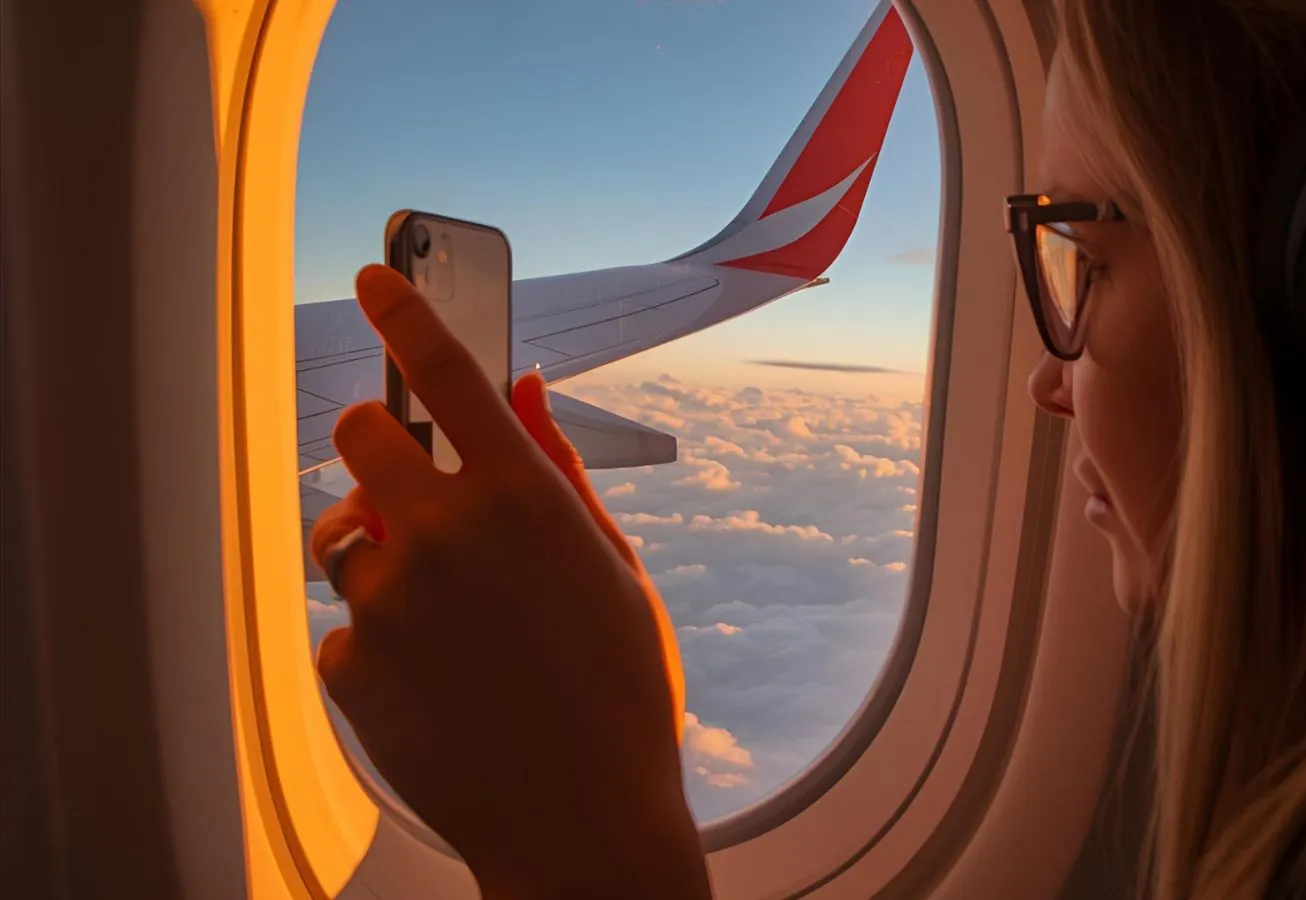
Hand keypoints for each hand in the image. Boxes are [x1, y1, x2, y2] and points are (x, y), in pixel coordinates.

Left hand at [309, 265, 707, 898]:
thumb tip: (527, 387)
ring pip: (341, 537)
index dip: (406, 310)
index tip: (376, 278)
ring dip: (380, 556)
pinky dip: (379, 643)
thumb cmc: (620, 691)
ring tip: (441, 617)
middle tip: (407, 486)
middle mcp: (445, 531)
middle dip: (374, 446)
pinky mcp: (350, 665)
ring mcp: (389, 600)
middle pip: (357, 436)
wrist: (581, 822)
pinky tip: (437, 683)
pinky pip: (343, 626)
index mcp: (524, 497)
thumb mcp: (615, 570)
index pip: (448, 372)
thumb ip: (561, 470)